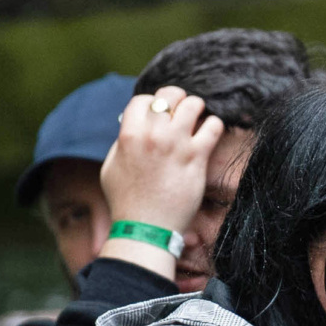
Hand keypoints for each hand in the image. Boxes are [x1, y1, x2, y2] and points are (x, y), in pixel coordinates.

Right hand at [101, 85, 222, 277]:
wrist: (145, 229)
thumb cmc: (126, 202)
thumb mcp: (111, 167)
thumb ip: (121, 142)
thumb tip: (132, 125)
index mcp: (129, 134)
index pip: (144, 99)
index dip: (152, 104)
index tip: (159, 115)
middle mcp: (153, 135)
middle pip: (171, 95)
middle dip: (178, 100)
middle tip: (181, 113)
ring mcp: (176, 145)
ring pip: (194, 105)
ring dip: (197, 110)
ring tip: (197, 122)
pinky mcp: (196, 159)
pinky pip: (213, 127)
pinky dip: (214, 126)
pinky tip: (209, 135)